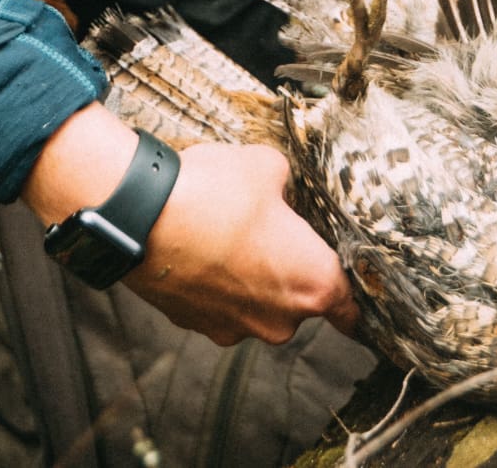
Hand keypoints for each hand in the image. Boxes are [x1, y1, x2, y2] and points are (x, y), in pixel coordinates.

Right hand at [23, 104, 356, 344]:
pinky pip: (216, 305)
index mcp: (313, 283)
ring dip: (246, 278)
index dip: (353, 297)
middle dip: (287, 270)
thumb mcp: (269, 166)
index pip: (351, 309)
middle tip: (268, 233)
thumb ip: (288, 184)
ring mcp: (235, 328)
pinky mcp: (196, 325)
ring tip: (224, 234)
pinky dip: (212, 283)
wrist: (142, 216)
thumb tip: (281, 186)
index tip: (352, 291)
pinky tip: (198, 246)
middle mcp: (280, 320)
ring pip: (254, 305)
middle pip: (298, 301)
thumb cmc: (215, 193)